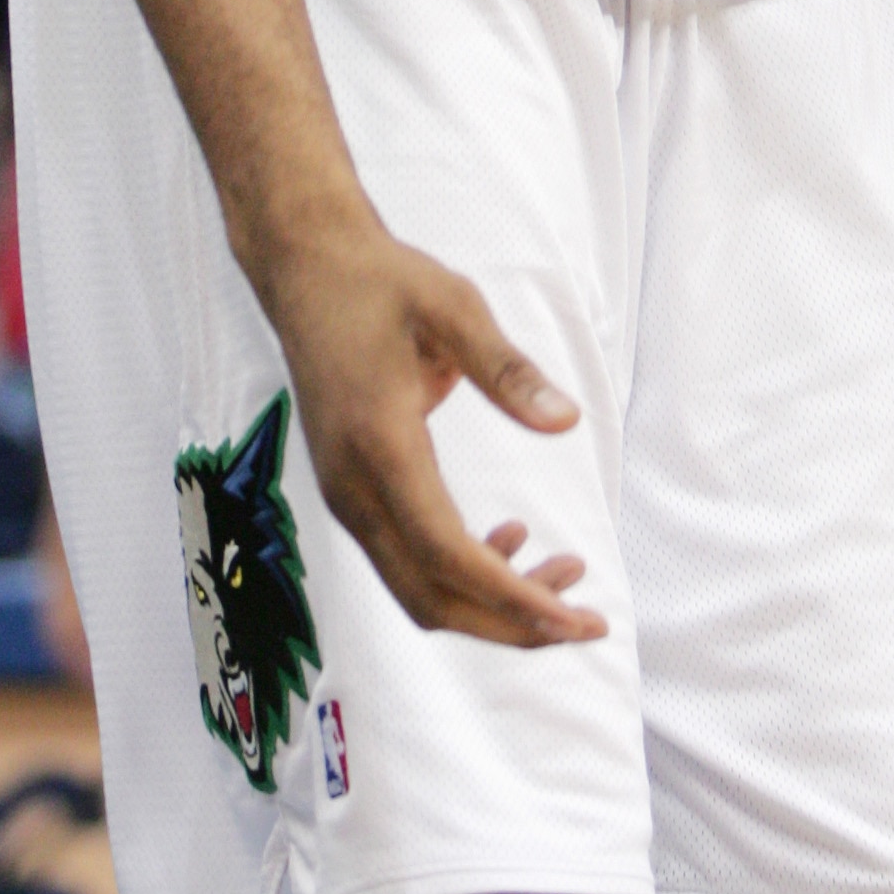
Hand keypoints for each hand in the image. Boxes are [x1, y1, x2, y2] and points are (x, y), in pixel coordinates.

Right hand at [266, 215, 606, 649]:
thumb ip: (506, 369)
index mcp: (379, 447)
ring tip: (564, 575)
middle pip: (429, 597)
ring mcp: (346, 496)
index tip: (575, 617)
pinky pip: (405, 560)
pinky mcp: (352, 491)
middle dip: (509, 623)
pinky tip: (509, 541)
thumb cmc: (384, 282)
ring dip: (488, 602)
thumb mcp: (452, 307)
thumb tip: (566, 421)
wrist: (308, 270)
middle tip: (585, 621)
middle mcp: (354, 488)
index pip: (446, 553)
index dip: (512, 597)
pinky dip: (459, 573)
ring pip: (416, 589)